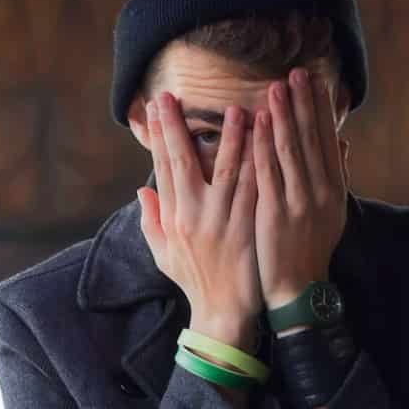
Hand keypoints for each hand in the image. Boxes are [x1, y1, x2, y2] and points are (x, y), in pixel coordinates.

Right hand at [138, 91, 262, 350]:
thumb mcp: (163, 254)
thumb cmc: (195, 281)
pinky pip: (254, 188)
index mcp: (173, 218)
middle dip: (176, 127)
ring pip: (226, 170)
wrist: (223, 313)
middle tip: (174, 96)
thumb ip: (151, 221)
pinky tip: (266, 142)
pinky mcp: (246, 228)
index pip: (162, 167)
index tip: (155, 107)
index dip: (158, 135)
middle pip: (182, 162)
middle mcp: (193, 216)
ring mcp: (220, 222)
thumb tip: (142, 191)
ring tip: (236, 108)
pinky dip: (260, 162)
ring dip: (231, 137)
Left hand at [254, 67, 347, 307]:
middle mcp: (321, 192)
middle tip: (297, 72)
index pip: (328, 140)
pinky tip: (260, 122)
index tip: (315, 81)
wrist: (297, 288)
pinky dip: (265, 144)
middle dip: (304, 103)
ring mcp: (299, 202)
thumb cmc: (310, 249)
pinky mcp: (276, 213)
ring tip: (277, 87)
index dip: (322, 109)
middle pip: (312, 139)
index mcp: (334, 189)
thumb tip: (343, 143)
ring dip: (284, 116)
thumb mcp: (332, 212)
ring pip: (292, 150)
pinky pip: (270, 172)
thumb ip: (336, 176)